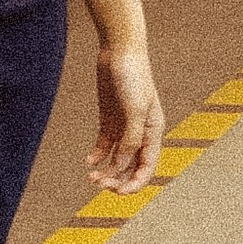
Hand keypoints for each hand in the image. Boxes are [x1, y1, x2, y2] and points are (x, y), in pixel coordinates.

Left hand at [88, 42, 162, 193]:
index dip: (136, 183)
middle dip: (118, 179)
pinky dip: (98, 156)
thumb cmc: (132, 77)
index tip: (119, 193)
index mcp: (153, 132)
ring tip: (91, 177)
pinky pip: (105, 145)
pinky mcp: (110, 119)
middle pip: (132, 166)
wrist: (119, 50)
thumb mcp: (134, 109)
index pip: (148, 167)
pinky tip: (89, 162)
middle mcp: (140, 132)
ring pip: (118, 158)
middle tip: (100, 185)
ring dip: (107, 171)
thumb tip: (124, 162)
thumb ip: (131, 137)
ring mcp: (124, 126)